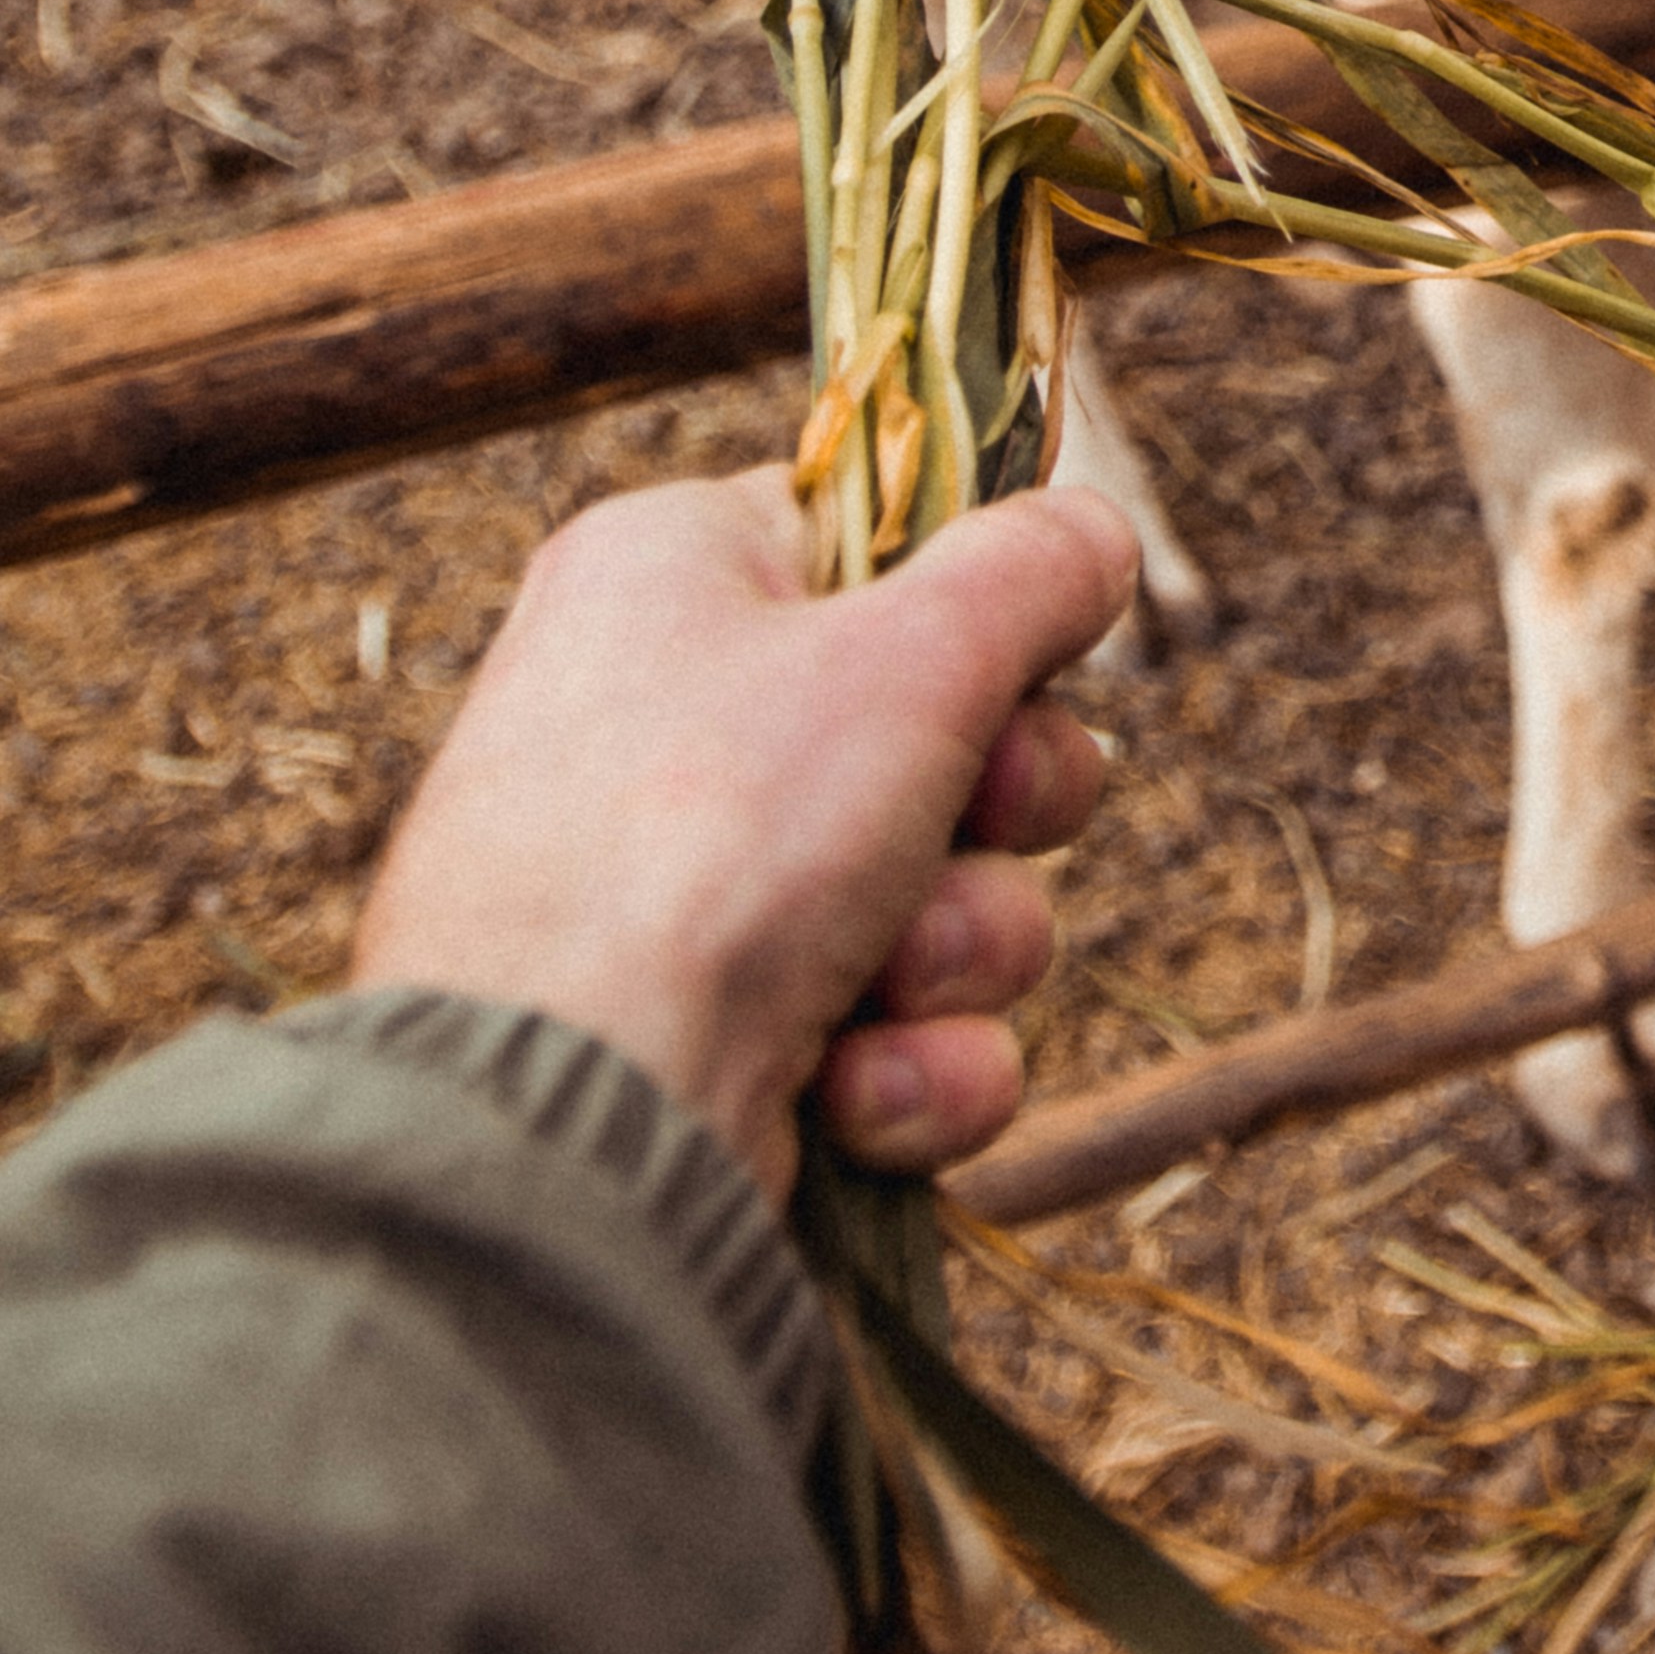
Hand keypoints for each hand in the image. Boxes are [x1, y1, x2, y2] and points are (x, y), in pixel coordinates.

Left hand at [353, 468, 1138, 1198]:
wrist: (565, 1124)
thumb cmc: (715, 838)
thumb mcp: (912, 649)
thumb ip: (1030, 568)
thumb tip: (1089, 528)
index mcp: (672, 580)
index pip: (878, 546)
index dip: (975, 608)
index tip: (1017, 652)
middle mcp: (673, 726)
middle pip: (948, 730)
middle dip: (1003, 806)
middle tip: (980, 817)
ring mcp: (694, 900)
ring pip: (947, 897)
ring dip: (959, 951)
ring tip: (886, 984)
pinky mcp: (725, 1048)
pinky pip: (900, 1034)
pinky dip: (908, 1068)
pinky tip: (851, 1090)